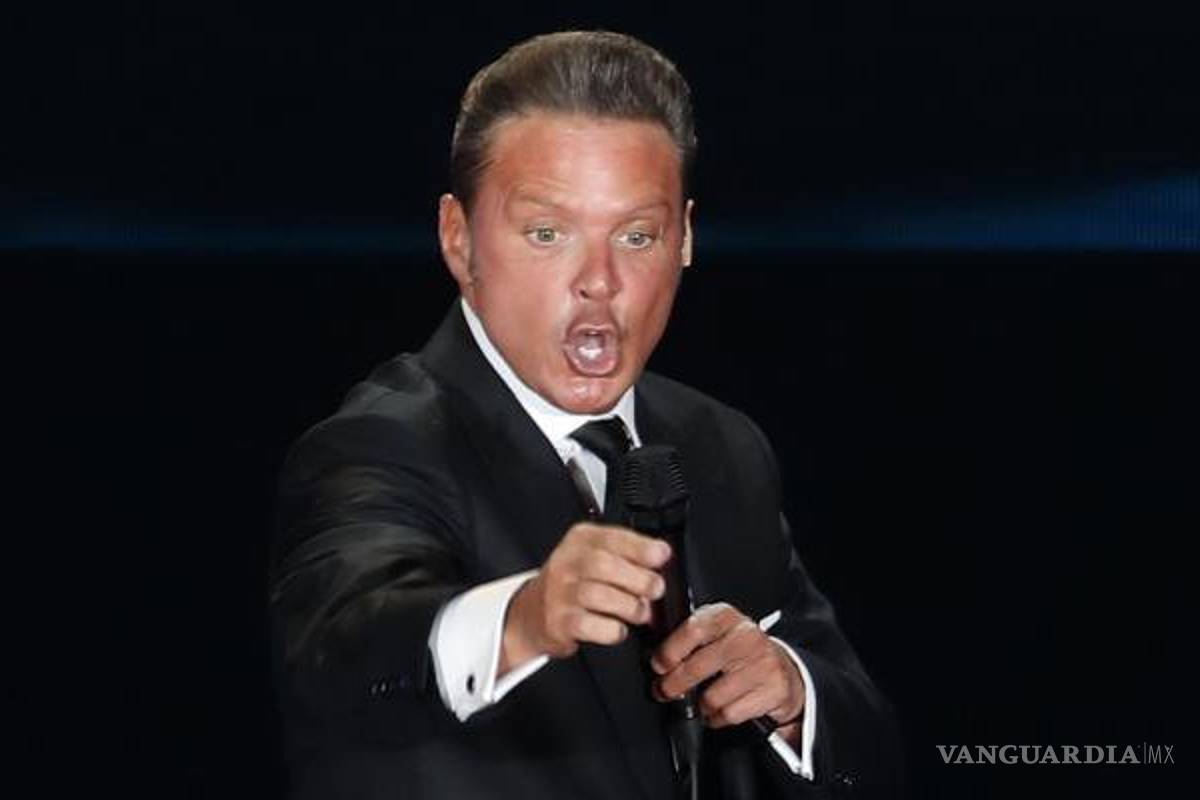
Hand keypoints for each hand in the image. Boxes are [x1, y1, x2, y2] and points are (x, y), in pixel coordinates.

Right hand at [501, 522, 670, 668]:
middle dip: (638, 578)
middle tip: (655, 589)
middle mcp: (566, 563)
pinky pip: (589, 625)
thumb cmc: (572, 583)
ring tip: (640, 612)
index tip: (662, 555)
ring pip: (598, 595)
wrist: (532, 613)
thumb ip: (625, 553)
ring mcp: (559, 593)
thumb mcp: (592, 555)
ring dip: (629, 606)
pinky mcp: (558, 621)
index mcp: (580, 540)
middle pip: (604, 565)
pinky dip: (611, 630)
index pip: (611, 537)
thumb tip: (661, 557)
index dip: (640, 546)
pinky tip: (618, 629)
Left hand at [651, 602, 804, 734]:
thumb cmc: (739, 652)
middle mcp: (746, 636)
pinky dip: (718, 717)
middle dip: (673, 685)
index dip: (669, 652)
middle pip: (697, 667)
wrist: (783, 670)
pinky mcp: (773, 689)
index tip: (659, 666)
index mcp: (726, 616)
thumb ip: (687, 636)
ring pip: (712, 696)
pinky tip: (719, 710)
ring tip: (701, 700)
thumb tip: (653, 649)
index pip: (692, 631)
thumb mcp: (715, 633)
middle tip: (665, 691)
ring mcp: (762, 663)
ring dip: (700, 705)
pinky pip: (730, 713)